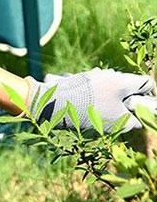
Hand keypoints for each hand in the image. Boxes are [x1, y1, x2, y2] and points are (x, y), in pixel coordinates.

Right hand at [27, 68, 154, 132]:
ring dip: (99, 82)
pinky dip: (85, 86)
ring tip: (90, 77)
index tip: (132, 84)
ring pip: (104, 95)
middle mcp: (109, 124)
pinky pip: (88, 96)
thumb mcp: (120, 84)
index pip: (141, 112)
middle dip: (116, 85)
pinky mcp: (79, 112)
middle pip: (122, 100)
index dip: (141, 95)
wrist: (53, 101)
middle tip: (107, 78)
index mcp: (123, 122)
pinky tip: (77, 81)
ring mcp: (93, 118)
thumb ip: (138, 84)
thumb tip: (148, 85)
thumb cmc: (89, 94)